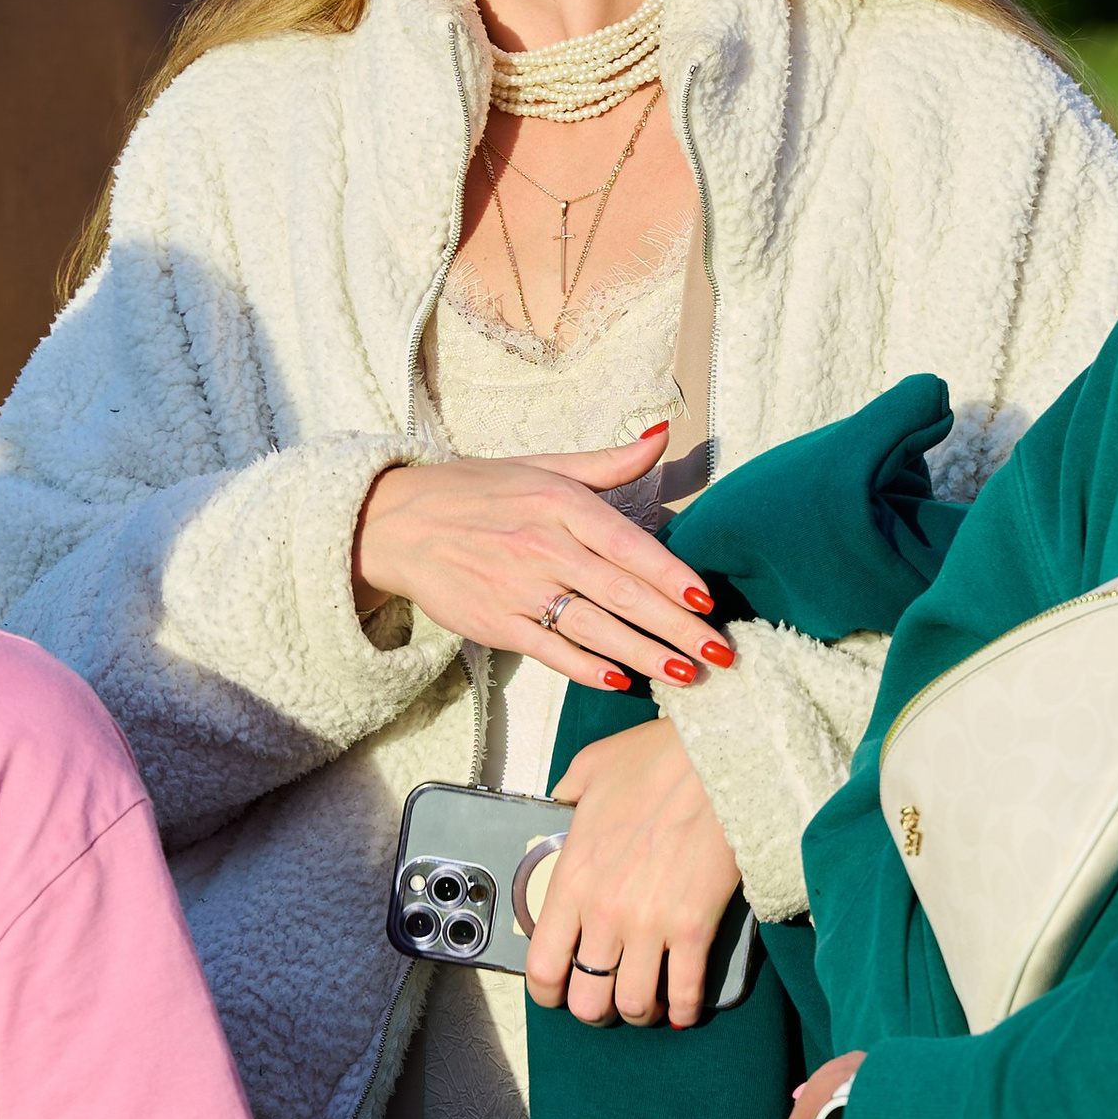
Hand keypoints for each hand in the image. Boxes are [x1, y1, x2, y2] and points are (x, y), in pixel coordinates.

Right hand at [352, 431, 734, 693]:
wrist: (397, 522)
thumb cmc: (476, 491)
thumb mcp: (541, 466)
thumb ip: (607, 462)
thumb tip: (663, 436)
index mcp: (559, 503)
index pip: (628, 545)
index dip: (671, 575)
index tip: (708, 600)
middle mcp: (542, 546)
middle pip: (622, 594)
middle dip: (677, 627)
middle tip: (720, 654)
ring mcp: (517, 588)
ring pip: (594, 628)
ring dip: (644, 655)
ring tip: (685, 675)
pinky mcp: (495, 623)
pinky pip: (550, 651)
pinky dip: (586, 669)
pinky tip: (621, 682)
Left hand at [527, 721, 739, 1025]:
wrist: (718, 757)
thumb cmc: (658, 758)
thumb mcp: (590, 768)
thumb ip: (565, 793)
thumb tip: (561, 801)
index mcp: (572, 878)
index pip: (542, 966)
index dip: (548, 993)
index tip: (559, 992)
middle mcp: (604, 911)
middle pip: (587, 999)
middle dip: (595, 1008)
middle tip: (608, 998)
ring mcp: (651, 924)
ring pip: (636, 1005)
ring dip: (641, 1011)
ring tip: (649, 1002)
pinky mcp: (696, 927)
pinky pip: (687, 994)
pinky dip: (686, 1010)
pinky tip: (686, 1007)